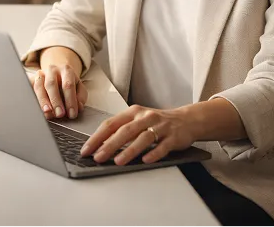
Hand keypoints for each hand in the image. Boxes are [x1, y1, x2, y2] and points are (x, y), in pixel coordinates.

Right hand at [33, 64, 87, 119]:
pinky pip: (30, 89)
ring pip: (39, 86)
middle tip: (60, 114)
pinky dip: (33, 98)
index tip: (72, 114)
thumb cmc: (69, 83)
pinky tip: (36, 108)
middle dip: (56, 101)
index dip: (70, 100)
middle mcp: (52, 70)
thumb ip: (81, 97)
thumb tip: (78, 107)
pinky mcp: (31, 80)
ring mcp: (40, 74)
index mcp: (66, 70)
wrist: (57, 72)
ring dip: (43, 101)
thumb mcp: (79, 87)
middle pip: (52, 84)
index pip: (68, 85)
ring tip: (48, 112)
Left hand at [79, 104, 195, 164]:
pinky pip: (163, 146)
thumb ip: (121, 130)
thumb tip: (100, 146)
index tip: (86, 150)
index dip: (97, 137)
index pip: (111, 124)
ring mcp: (160, 126)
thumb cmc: (157, 122)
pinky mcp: (173, 137)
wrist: (187, 120)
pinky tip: (146, 160)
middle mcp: (145, 117)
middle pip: (125, 131)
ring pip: (143, 138)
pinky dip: (154, 153)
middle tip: (98, 157)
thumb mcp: (138, 120)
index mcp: (133, 112)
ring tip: (118, 161)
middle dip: (109, 145)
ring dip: (129, 150)